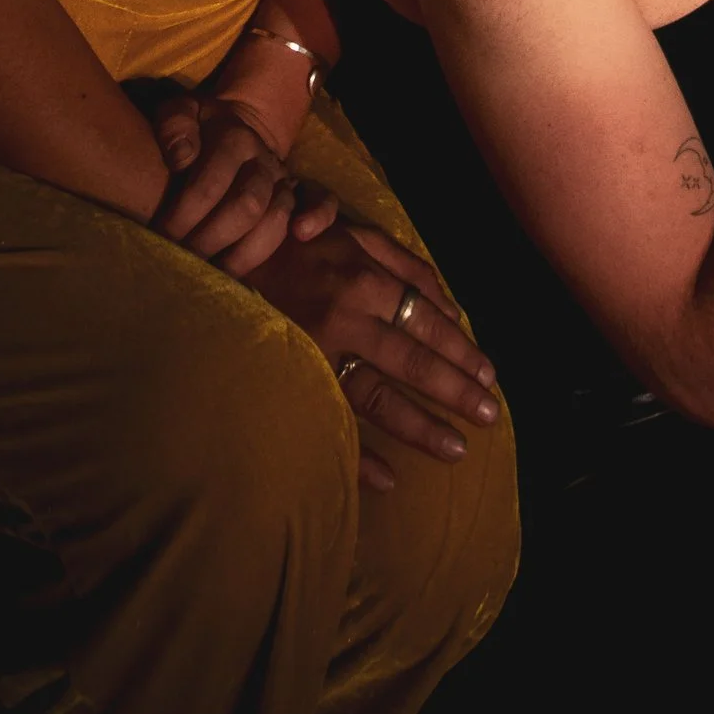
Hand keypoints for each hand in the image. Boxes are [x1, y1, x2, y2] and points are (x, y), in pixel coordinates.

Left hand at [147, 91, 336, 279]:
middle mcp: (264, 159)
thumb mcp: (181, 114)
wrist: (237, 124)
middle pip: (246, 205)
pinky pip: (323, 201)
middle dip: (211, 239)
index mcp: (233, 137)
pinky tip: (300, 235)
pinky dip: (318, 217)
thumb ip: (175, 127)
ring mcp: (285, 178)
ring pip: (278, 216)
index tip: (162, 238)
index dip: (183, 215)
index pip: (210, 183)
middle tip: (186, 260)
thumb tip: (182, 158)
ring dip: (247, 251)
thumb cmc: (200, 129)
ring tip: (219, 273)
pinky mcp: (301, 193)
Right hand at [241, 216, 500, 493]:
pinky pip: (328, 421)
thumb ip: (404, 263)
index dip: (460, 350)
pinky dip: (358, 455)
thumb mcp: (354, 233)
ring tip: (457, 449)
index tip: (489, 375)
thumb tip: (450, 306)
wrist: (223, 251)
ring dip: (421, 427)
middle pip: (411, 361)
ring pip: (378, 396)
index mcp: (365, 277)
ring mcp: (315, 351)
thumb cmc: (298, 240)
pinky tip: (389, 480)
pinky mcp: (289, 376)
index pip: (426, 321)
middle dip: (455, 390)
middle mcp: (345, 316)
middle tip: (491, 415)